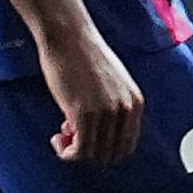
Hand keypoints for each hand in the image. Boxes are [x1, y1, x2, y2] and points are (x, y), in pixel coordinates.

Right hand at [38, 21, 144, 167]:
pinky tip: (58, 138)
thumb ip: (111, 108)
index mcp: (135, 102)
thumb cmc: (84, 56)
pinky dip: (66, 152)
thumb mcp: (112, 84)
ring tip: (62, 136)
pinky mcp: (84, 114)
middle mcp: (125, 110)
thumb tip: (96, 133)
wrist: (69, 36)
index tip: (89, 141)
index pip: (127, 145)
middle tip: (73, 140)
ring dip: (75, 153)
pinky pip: (79, 151)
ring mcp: (106, 113)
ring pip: (94, 155)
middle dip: (90, 153)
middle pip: (112, 154)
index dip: (105, 149)